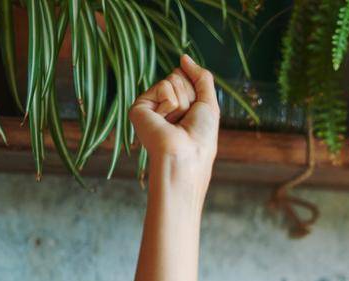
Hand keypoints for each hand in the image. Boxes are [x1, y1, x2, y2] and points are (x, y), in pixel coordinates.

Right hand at [129, 54, 219, 193]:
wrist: (186, 156)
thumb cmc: (201, 138)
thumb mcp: (209, 104)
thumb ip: (201, 77)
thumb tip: (184, 57)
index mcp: (179, 105)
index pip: (187, 77)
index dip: (197, 94)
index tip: (195, 116)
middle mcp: (163, 104)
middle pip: (179, 76)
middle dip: (189, 97)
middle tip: (186, 120)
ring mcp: (151, 105)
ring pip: (172, 80)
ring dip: (182, 102)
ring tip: (176, 123)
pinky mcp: (139, 107)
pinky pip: (163, 87)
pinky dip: (171, 103)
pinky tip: (166, 121)